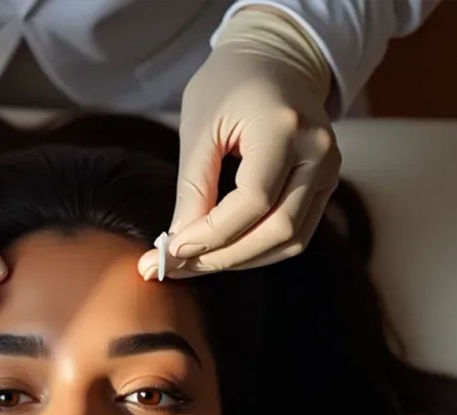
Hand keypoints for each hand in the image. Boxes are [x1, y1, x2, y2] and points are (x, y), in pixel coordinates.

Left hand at [138, 13, 340, 280]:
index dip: (211, 235)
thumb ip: (193, 187)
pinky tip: (223, 252)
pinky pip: (295, 236)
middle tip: (179, 267)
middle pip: (277, 230)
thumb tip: (180, 247)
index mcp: (286, 126)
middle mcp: (318, 151)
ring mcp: (329, 171)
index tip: (172, 251)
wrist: (275, 60)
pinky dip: (257, 252)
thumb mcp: (199, 126)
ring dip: (240, 261)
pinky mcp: (325, 186)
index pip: (253, 201)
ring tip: (196, 263)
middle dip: (223, 257)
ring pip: (289, 242)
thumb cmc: (230, 85)